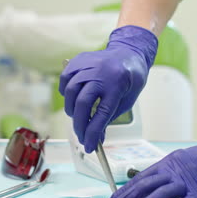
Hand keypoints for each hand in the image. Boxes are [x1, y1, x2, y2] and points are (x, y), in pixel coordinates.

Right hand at [59, 25, 157, 152]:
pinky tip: (72, 98)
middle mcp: (101, 74)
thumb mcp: (127, 99)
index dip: (93, 133)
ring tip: (77, 117)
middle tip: (82, 136)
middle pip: (82, 104)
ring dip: (71, 109)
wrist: (129, 52)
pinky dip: (65, 91)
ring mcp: (88, 65)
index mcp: (117, 85)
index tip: (89, 146)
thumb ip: (111, 117)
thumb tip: (95, 136)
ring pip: (70, 91)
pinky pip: (65, 78)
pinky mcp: (79, 61)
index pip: (101, 115)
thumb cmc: (131, 77)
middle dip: (79, 125)